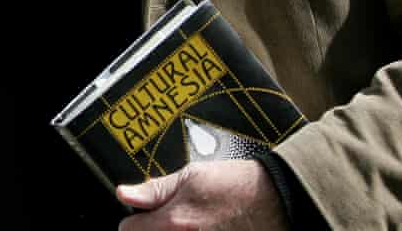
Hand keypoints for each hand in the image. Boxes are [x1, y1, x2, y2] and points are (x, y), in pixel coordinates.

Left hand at [116, 160, 286, 230]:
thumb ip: (155, 190)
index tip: (142, 216)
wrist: (276, 201)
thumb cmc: (237, 186)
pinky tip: (204, 230)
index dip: (133, 220)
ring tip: (190, 225)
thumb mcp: (192, 176)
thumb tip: (125, 194)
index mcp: (172, 222)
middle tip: (169, 221)